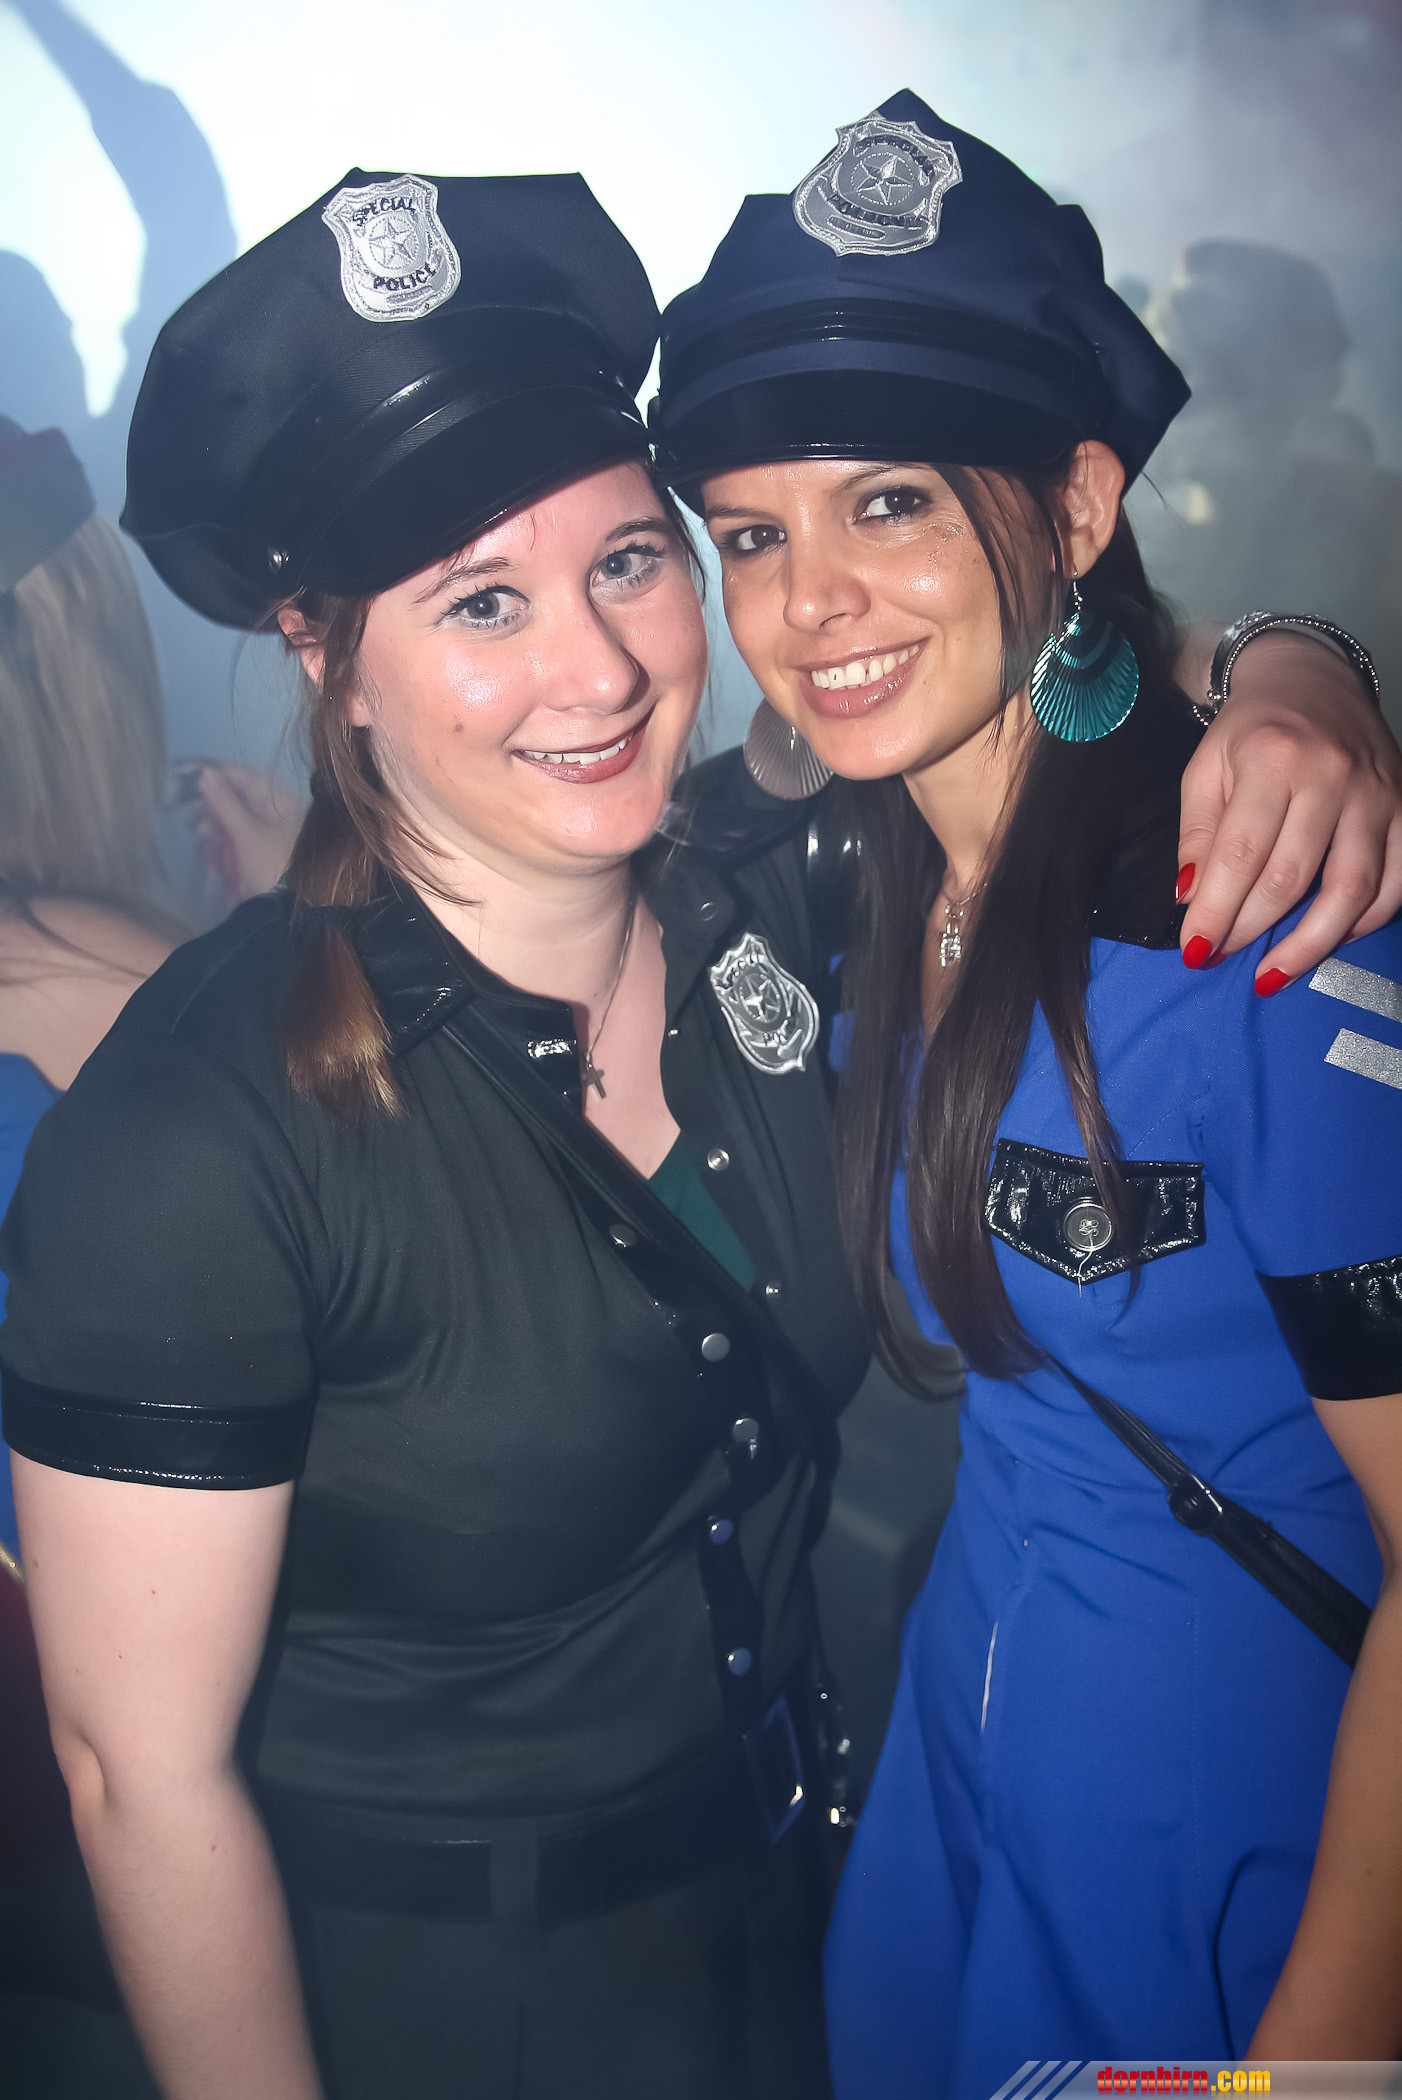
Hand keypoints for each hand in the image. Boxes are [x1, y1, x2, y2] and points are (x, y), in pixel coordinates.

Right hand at [187, 762, 306, 911]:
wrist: (286, 910)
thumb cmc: (272, 864)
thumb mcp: (246, 831)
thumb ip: (224, 801)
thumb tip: (206, 772)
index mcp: (278, 801)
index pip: (242, 774)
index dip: (214, 770)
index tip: (184, 768)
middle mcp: (272, 813)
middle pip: (234, 796)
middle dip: (210, 803)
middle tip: (190, 810)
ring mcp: (264, 834)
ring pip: (229, 818)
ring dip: (212, 824)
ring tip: (201, 833)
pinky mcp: (254, 854)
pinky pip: (231, 840)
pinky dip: (218, 843)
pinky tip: (209, 850)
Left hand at [1176, 632, 1401, 987]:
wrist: (1314, 681)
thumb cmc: (1251, 731)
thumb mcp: (1206, 767)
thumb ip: (1197, 833)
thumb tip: (1192, 898)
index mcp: (1273, 758)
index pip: (1241, 853)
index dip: (1217, 910)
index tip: (1196, 949)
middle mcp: (1332, 775)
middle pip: (1292, 876)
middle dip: (1251, 929)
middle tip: (1222, 958)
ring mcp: (1377, 794)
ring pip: (1352, 889)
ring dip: (1311, 943)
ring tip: (1274, 973)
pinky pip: (1395, 881)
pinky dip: (1365, 921)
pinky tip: (1330, 940)